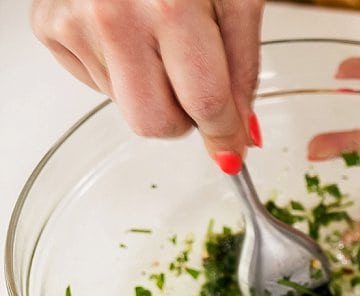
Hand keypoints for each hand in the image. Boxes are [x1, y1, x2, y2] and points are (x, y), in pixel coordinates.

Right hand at [31, 0, 263, 168]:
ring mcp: (74, 21)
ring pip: (126, 108)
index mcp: (170, 6)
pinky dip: (119, 69)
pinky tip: (128, 32)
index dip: (225, 134)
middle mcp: (113, 14)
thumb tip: (241, 137)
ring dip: (151, 88)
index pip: (204, 104)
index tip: (234, 150)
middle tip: (195, 83)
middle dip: (184, 118)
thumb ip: (243, 71)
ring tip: (158, 39)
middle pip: (154, 123)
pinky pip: (96, 85)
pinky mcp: (48, 27)